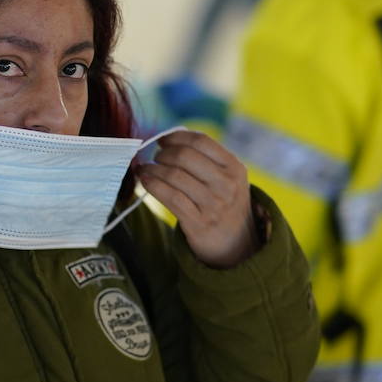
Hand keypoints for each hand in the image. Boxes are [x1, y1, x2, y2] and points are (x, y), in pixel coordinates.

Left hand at [137, 130, 257, 267]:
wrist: (236, 245)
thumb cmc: (224, 204)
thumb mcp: (228, 179)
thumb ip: (206, 159)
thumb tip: (168, 139)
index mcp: (234, 167)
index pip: (201, 141)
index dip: (176, 137)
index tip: (163, 140)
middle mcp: (227, 184)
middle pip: (185, 156)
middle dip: (163, 154)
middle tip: (155, 158)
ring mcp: (213, 204)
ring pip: (174, 175)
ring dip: (153, 169)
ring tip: (145, 169)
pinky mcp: (199, 222)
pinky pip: (169, 197)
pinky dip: (152, 185)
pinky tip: (145, 181)